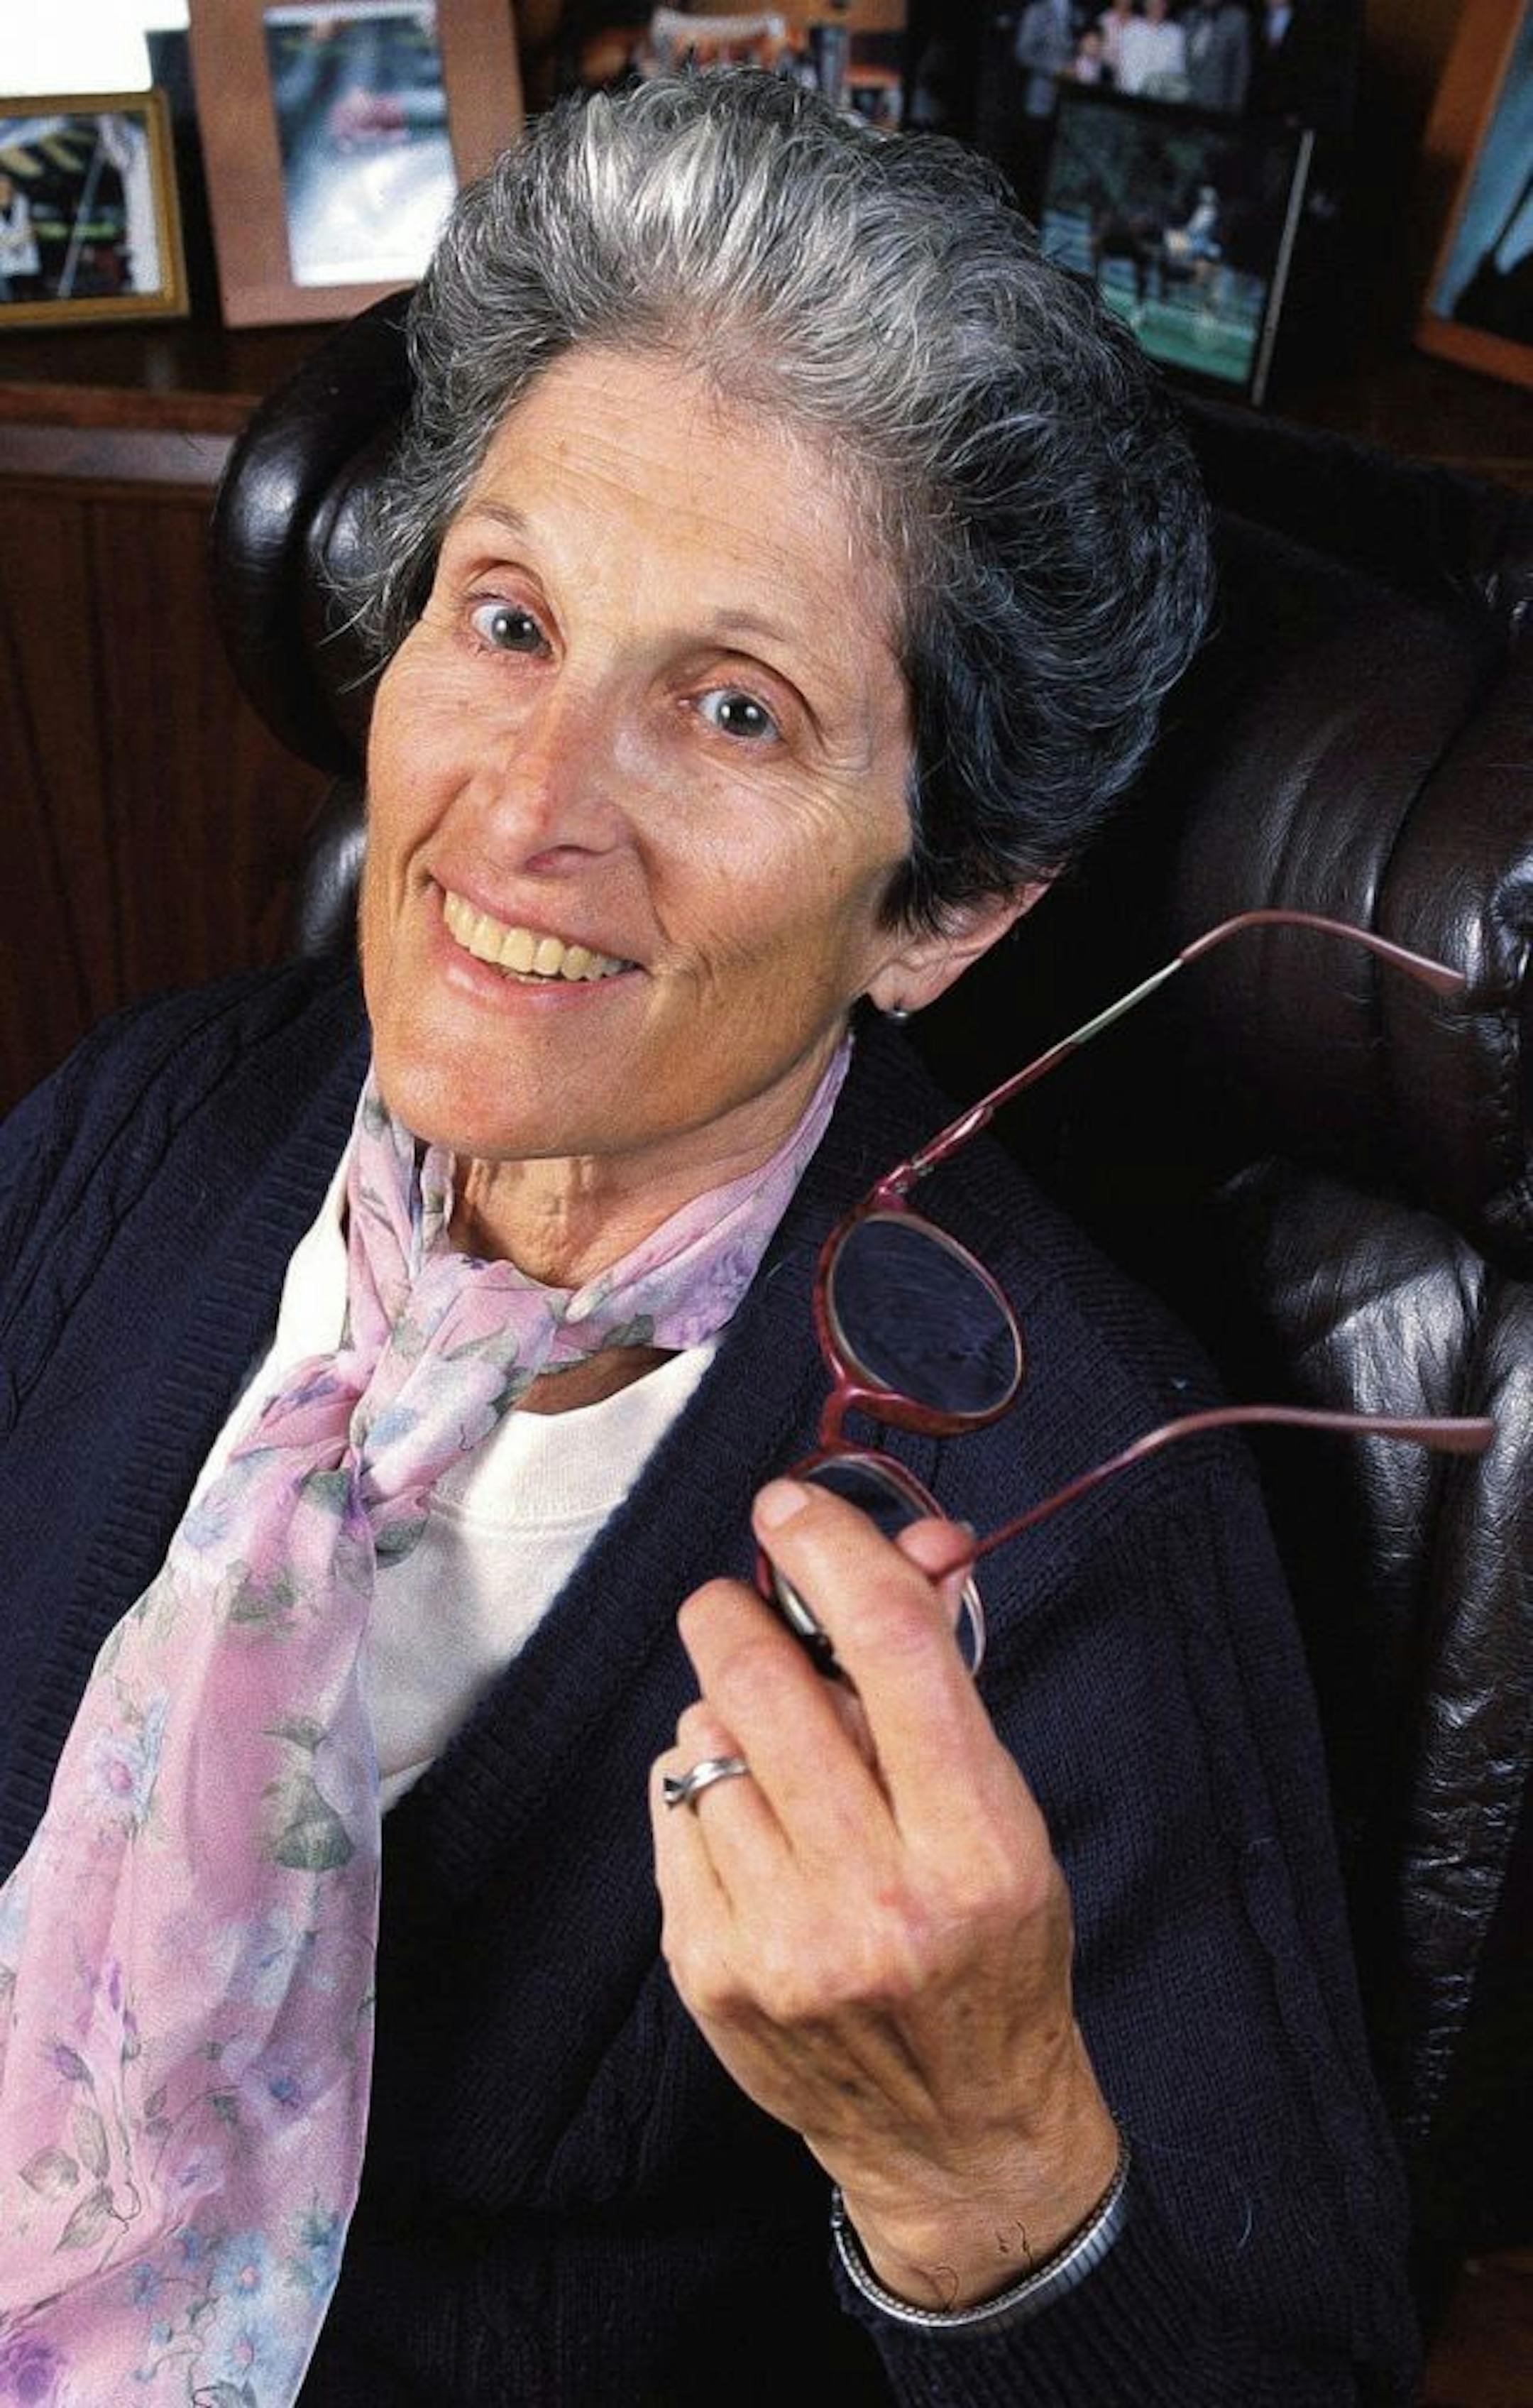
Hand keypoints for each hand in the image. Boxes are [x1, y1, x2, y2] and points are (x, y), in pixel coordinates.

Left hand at [651, 1477, 1119, 2311]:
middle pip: (764, 1683)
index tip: (788, 1505)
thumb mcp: (1008, 1814)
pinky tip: (752, 1825)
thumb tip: (915, 1545)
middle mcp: (876, 1896)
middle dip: (737, 1613)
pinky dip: (701, 1787)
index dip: (832, 1550)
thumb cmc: (995, 1954)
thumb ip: (946, 1680)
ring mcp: (780, 1942)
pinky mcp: (708, 1971)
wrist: (961, 2137)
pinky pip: (671, 1804)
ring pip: (705, 1738)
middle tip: (740, 1603)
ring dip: (730, 1718)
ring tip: (781, 1765)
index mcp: (975, 1846)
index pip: (891, 1649)